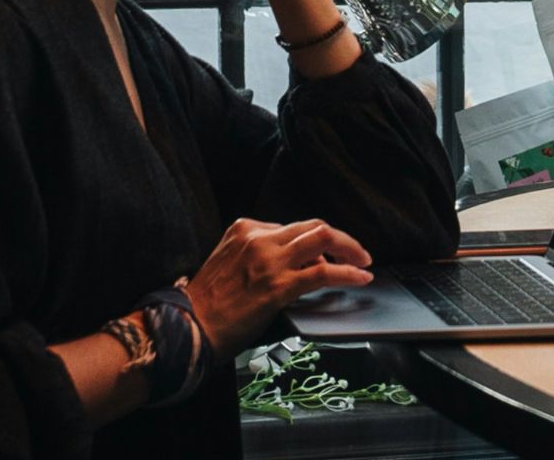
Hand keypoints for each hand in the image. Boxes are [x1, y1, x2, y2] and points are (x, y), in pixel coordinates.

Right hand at [182, 218, 372, 356]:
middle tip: (357, 252)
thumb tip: (289, 262)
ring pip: (323, 238)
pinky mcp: (279, 284)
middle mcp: (259, 237)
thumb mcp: (229, 262)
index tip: (327, 254)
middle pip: (313, 226)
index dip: (315, 242)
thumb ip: (256, 255)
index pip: (293, 227)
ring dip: (350, 248)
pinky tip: (361, 277)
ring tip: (364, 262)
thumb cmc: (207, 304)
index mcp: (245, 229)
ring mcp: (270, 259)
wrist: (189, 326)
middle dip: (341, 238)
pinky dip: (348, 272)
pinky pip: (324, 271)